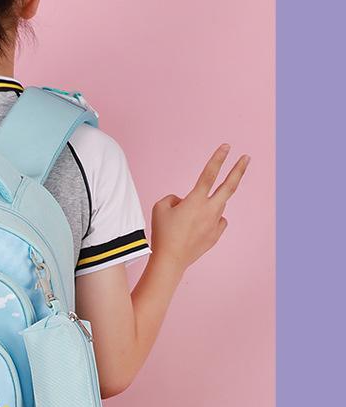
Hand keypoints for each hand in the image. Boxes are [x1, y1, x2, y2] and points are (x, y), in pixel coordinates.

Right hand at [150, 143, 250, 272]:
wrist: (170, 260)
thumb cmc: (163, 233)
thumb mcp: (160, 207)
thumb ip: (174, 198)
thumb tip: (185, 201)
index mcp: (195, 200)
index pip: (210, 173)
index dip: (218, 158)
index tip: (227, 146)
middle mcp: (209, 210)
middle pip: (229, 186)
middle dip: (239, 169)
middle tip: (246, 158)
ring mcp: (215, 223)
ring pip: (217, 206)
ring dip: (206, 205)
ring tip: (188, 220)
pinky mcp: (216, 235)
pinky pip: (217, 221)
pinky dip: (209, 219)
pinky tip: (198, 227)